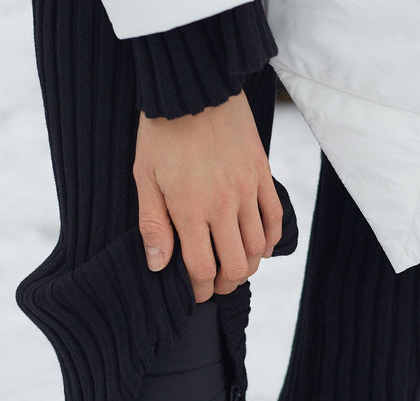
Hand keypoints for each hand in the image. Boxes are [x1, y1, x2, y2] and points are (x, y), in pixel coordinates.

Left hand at [133, 90, 282, 302]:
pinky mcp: (262, 174)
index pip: (201, 268)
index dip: (200, 290)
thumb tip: (158, 266)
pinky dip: (270, 240)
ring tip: (235, 269)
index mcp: (189, 210)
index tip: (196, 294)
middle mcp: (222, 205)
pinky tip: (260, 247)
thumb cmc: (162, 133)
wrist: (195, 88)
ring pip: (258, 247)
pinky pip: (275, 218)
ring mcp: (246, 190)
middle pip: (235, 265)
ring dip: (248, 266)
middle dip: (224, 284)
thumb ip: (153, 225)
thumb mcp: (145, 179)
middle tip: (215, 284)